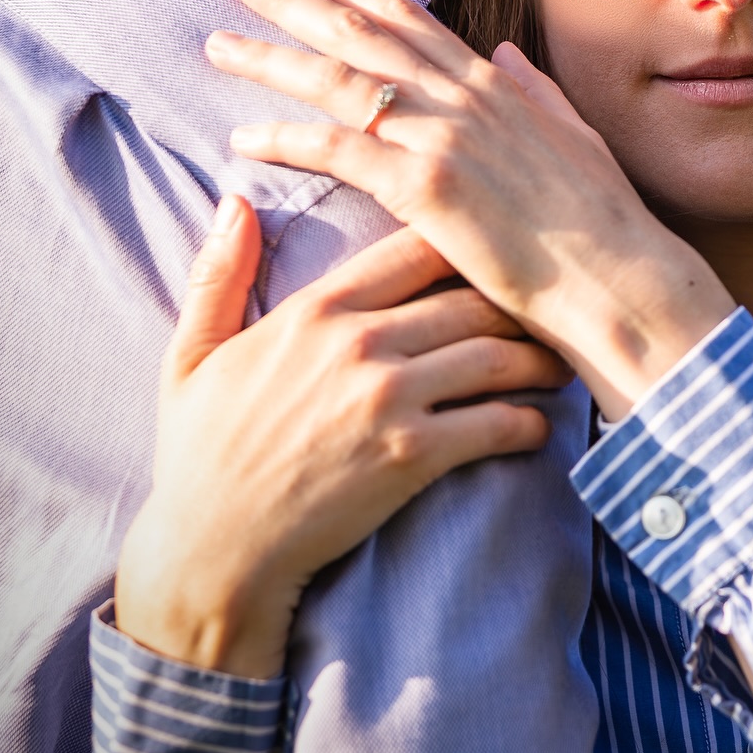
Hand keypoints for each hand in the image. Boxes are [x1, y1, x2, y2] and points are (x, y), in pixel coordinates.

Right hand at [115, 195, 570, 679]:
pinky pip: (495, 424)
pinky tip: (538, 425)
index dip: (463, 241)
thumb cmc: (200, 453)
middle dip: (517, 300)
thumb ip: (219, 274)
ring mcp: (391, 399)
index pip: (414, 248)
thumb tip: (235, 201)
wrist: (211, 551)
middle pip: (470, 296)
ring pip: (495, 354)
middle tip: (550, 307)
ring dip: (538, 358)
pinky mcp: (413, 457)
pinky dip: (528, 422)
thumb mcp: (192, 354)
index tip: (496, 248)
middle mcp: (361, 343)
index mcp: (318, 310)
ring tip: (560, 361)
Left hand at [204, 0, 736, 420]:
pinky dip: (287, 139)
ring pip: (338, 80)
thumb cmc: (604, 223)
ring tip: (219, 43)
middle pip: (362, 34)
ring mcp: (444, 136)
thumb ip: (535, 92)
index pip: (409, 20)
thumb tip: (508, 53)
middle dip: (296, 0)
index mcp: (494, 85)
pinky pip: (339, 151)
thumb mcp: (574, 139)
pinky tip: (243, 138)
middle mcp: (463, 96)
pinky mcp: (427, 186)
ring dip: (273, 58)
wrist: (622, 279)